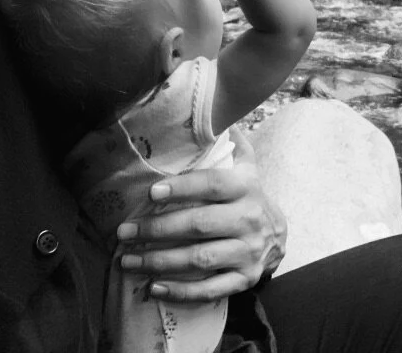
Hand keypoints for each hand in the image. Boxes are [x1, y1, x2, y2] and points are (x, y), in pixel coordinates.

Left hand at [115, 129, 286, 301]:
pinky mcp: (244, 278)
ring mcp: (249, 252)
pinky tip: (153, 287)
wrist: (278, 235)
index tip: (151, 193)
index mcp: (247, 187)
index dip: (183, 188)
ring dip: (159, 261)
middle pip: (200, 225)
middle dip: (157, 229)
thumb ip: (229, 142)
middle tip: (123, 232)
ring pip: (200, 259)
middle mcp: (250, 219)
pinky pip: (210, 289)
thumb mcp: (246, 166)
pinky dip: (180, 291)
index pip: (214, 185)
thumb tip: (212, 109)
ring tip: (127, 260)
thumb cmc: (248, 196)